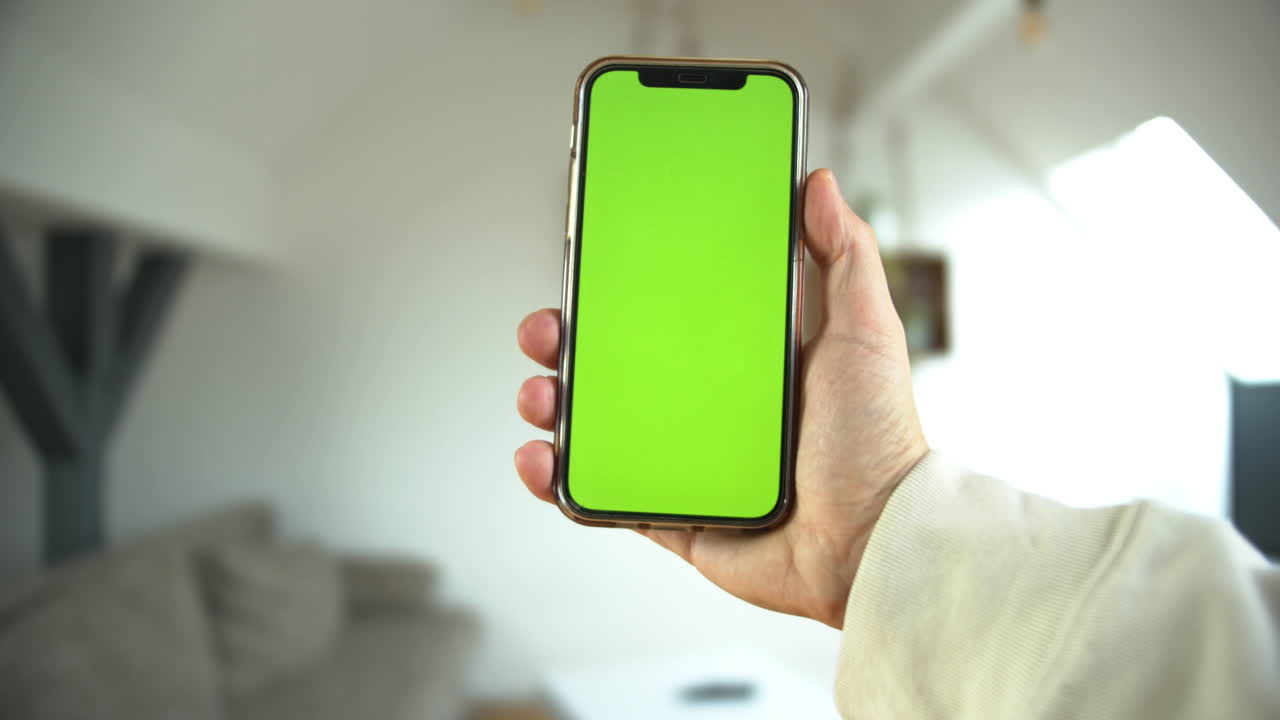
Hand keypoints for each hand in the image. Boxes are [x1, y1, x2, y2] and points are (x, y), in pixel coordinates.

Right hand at [515, 169, 926, 627]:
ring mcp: (689, 462)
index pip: (669, 312)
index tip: (589, 264)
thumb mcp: (866, 332)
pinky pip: (605, 497)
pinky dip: (561, 482)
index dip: (623, 289)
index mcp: (746, 360)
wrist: (876, 543)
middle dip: (568, 343)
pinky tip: (540, 458)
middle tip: (547, 328)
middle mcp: (711, 408)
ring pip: (600, 427)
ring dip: (554, 405)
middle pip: (618, 366)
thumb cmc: (878, 441)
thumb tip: (821, 183)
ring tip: (540, 395)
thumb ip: (846, 255)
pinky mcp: (676, 516)